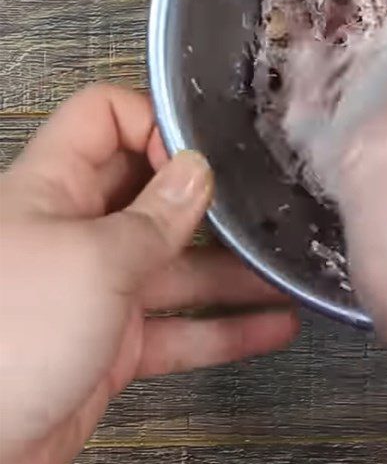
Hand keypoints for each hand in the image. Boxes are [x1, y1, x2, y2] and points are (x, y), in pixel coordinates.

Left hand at [0, 85, 298, 463]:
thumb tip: (196, 172)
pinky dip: (225, 329)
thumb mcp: (92, 262)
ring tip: (283, 275)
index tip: (197, 154)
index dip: (152, 124)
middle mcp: (76, 233)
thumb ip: (155, 217)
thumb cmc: (6, 343)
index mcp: (53, 191)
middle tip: (256, 208)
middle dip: (209, 202)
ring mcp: (95, 290)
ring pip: (176, 267)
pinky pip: (179, 327)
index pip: (104, 119)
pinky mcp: (111, 344)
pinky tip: (269, 326)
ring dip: (233, 274)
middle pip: (153, 194)